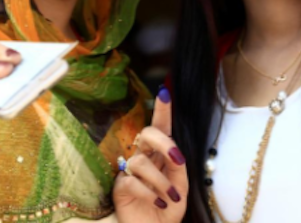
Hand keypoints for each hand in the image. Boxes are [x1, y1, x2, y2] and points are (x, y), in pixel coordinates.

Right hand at [113, 87, 187, 222]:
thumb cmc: (168, 208)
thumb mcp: (180, 188)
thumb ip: (178, 168)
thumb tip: (175, 152)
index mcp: (160, 155)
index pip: (160, 128)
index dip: (162, 110)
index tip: (164, 92)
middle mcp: (144, 158)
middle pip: (146, 134)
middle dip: (163, 142)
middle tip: (177, 158)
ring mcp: (129, 171)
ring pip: (140, 162)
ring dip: (160, 180)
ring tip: (169, 197)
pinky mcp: (120, 187)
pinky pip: (131, 181)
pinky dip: (148, 193)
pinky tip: (156, 202)